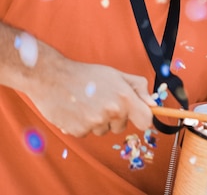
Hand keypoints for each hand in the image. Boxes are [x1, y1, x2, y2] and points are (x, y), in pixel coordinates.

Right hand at [26, 54, 155, 136]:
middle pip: (122, 126)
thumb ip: (138, 88)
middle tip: (102, 100)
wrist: (52, 78)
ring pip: (103, 130)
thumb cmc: (86, 75)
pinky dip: (82, 124)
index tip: (137, 115)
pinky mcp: (78, 131)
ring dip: (98, 121)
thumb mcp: (116, 75)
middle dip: (115, 117)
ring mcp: (95, 123)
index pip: (146, 120)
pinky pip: (87, 133)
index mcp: (125, 98)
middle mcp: (112, 112)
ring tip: (87, 103)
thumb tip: (153, 104)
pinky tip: (76, 110)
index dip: (143, 118)